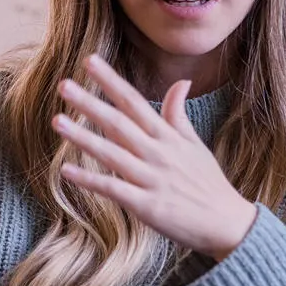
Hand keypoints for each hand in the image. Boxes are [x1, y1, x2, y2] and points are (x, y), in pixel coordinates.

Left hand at [53, 54, 256, 260]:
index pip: (135, 102)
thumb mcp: (196, 145)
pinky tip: (66, 170)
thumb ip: (179, 115)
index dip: (112, 81)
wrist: (227, 224)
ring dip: (83, 137)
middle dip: (90, 103)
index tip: (89, 62)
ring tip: (58, 121)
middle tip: (63, 85)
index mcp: (168, 137)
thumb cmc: (209, 184)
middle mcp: (158, 154)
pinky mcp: (148, 206)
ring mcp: (152, 179)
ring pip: (112, 154)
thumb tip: (181, 82)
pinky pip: (114, 190)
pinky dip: (90, 180)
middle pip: (119, 123)